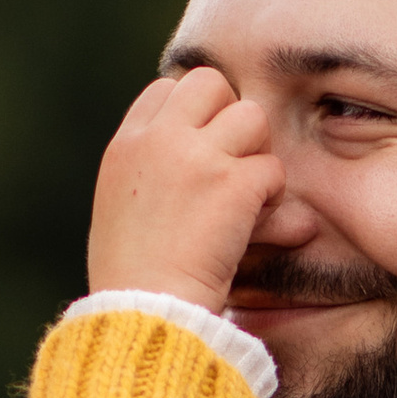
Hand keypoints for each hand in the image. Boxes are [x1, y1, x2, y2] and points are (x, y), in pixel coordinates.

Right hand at [87, 67, 281, 313]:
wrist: (145, 314)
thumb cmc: (136, 280)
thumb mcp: (123, 208)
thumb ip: (154, 169)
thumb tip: (209, 153)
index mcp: (125, 146)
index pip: (167, 89)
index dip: (193, 116)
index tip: (200, 153)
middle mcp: (158, 140)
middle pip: (211, 83)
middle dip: (230, 118)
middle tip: (231, 164)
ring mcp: (195, 157)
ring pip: (252, 116)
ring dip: (258, 155)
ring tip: (246, 196)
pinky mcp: (232, 183)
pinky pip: (273, 168)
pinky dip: (272, 199)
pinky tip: (254, 228)